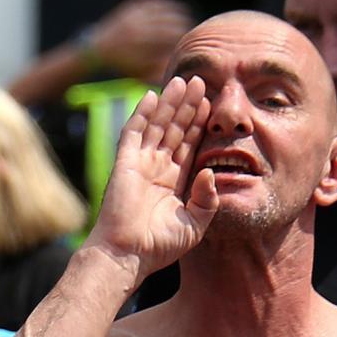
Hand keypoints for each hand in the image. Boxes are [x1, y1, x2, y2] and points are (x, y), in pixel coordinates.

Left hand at [85, 0, 192, 77]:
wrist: (98, 48)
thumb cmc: (124, 64)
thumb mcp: (140, 73)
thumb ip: (159, 72)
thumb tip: (180, 73)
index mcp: (141, 44)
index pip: (170, 38)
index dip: (183, 38)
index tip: (191, 41)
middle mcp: (139, 27)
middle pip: (169, 21)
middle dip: (183, 24)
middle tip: (191, 27)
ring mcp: (135, 15)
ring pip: (163, 8)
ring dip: (177, 11)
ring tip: (185, 17)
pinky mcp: (133, 6)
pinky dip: (165, 1)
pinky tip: (172, 6)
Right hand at [90, 76, 217, 275]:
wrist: (127, 255)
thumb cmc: (159, 246)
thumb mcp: (194, 225)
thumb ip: (207, 199)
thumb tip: (208, 171)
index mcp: (175, 182)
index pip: (190, 145)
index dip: (200, 124)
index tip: (212, 104)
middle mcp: (158, 169)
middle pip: (175, 130)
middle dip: (188, 106)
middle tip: (202, 82)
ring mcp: (140, 164)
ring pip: (157, 126)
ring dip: (170, 103)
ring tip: (184, 81)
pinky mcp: (124, 163)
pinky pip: (134, 133)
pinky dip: (142, 113)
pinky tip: (153, 95)